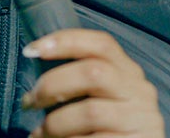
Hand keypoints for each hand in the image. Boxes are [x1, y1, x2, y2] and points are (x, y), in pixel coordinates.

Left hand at [20, 29, 164, 137]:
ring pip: (91, 112)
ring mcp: (140, 119)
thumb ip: (83, 82)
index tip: (32, 50)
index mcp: (129, 73)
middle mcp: (140, 92)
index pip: (102, 44)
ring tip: (38, 135)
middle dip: (53, 84)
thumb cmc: (109, 129)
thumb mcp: (104, 99)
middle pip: (94, 73)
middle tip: (29, 102)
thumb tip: (38, 72)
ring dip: (55, 123)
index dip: (66, 41)